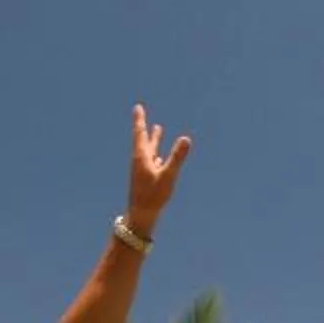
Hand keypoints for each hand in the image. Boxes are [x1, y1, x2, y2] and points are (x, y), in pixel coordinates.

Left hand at [125, 103, 191, 237]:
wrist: (141, 215)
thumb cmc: (153, 196)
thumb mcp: (168, 175)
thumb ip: (177, 157)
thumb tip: (186, 138)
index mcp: (142, 157)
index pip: (140, 133)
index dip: (139, 119)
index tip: (137, 107)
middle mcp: (140, 161)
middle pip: (143, 139)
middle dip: (144, 125)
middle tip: (141, 112)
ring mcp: (143, 170)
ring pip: (149, 150)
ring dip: (153, 139)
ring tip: (158, 129)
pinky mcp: (147, 178)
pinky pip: (152, 161)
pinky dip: (155, 153)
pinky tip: (158, 156)